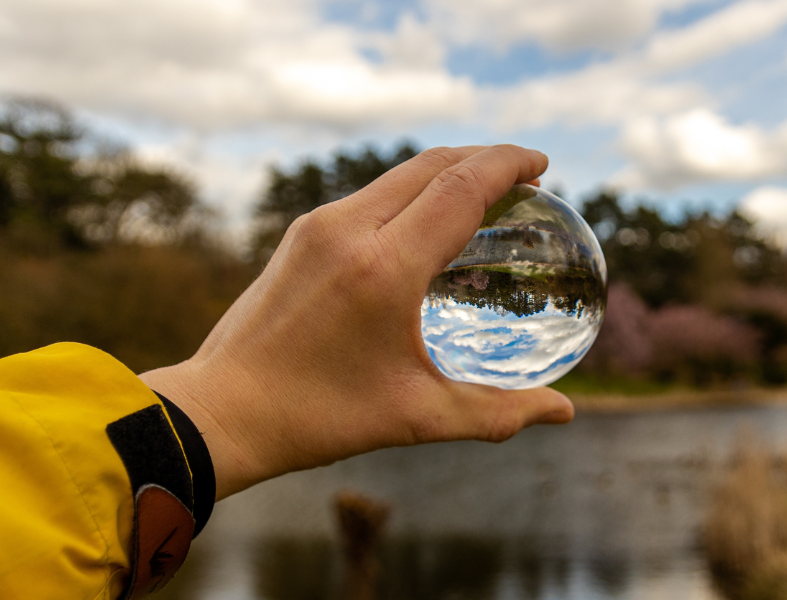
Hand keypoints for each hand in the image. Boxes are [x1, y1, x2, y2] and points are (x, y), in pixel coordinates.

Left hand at [139, 145, 574, 499]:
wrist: (221, 410)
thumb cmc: (319, 418)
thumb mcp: (417, 419)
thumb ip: (497, 412)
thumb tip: (565, 413)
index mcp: (383, 268)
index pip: (460, 188)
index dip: (506, 165)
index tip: (541, 163)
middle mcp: (348, 230)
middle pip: (431, 164)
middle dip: (484, 158)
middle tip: (525, 172)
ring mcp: (318, 227)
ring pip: (397, 175)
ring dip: (445, 171)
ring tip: (482, 192)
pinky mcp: (300, 235)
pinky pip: (369, 195)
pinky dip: (410, 193)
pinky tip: (425, 222)